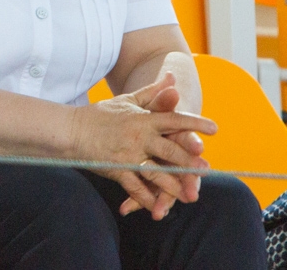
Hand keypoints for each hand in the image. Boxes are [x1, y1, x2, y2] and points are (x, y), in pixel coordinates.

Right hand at [70, 73, 215, 220]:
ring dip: (173, 184)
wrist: (72, 130)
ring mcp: (127, 155)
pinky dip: (146, 198)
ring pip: (155, 172)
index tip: (215, 128)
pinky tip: (158, 207)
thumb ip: (153, 92)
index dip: (195, 123)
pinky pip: (135, 186)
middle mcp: (138, 137)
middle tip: (207, 169)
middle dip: (189, 161)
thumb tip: (172, 78)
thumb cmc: (101, 114)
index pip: (174, 119)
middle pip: (169, 150)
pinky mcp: (116, 170)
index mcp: (143, 119)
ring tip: (189, 195)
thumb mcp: (128, 100)